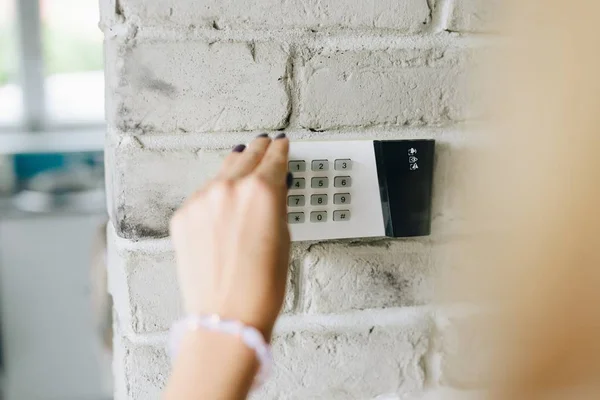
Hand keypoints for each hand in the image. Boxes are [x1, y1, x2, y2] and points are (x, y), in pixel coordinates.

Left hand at [169, 134, 291, 340]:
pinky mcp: (183, 216)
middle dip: (257, 149)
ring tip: (242, 166)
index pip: (274, 157)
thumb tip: (272, 192)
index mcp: (261, 190)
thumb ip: (276, 205)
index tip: (280, 144)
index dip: (279, 149)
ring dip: (234, 168)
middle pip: (246, 155)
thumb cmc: (261, 286)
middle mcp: (229, 188)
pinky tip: (222, 202)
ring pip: (221, 172)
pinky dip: (214, 193)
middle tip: (263, 144)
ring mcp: (202, 201)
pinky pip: (203, 194)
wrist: (227, 314)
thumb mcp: (284, 237)